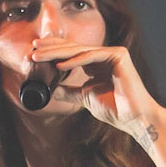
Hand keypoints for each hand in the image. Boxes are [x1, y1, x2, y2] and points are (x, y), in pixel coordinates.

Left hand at [30, 33, 162, 142]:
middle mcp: (104, 54)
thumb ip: (69, 91)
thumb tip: (51, 91)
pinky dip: (74, 61)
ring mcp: (112, 52)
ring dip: (56, 53)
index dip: (52, 52)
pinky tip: (58, 66)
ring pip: (79, 50)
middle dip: (50, 48)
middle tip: (31, 49)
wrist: (134, 118)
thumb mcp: (84, 98)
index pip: (71, 52)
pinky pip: (91, 56)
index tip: (33, 54)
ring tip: (38, 57)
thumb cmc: (114, 109)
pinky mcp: (118, 55)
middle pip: (72, 48)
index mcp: (96, 62)